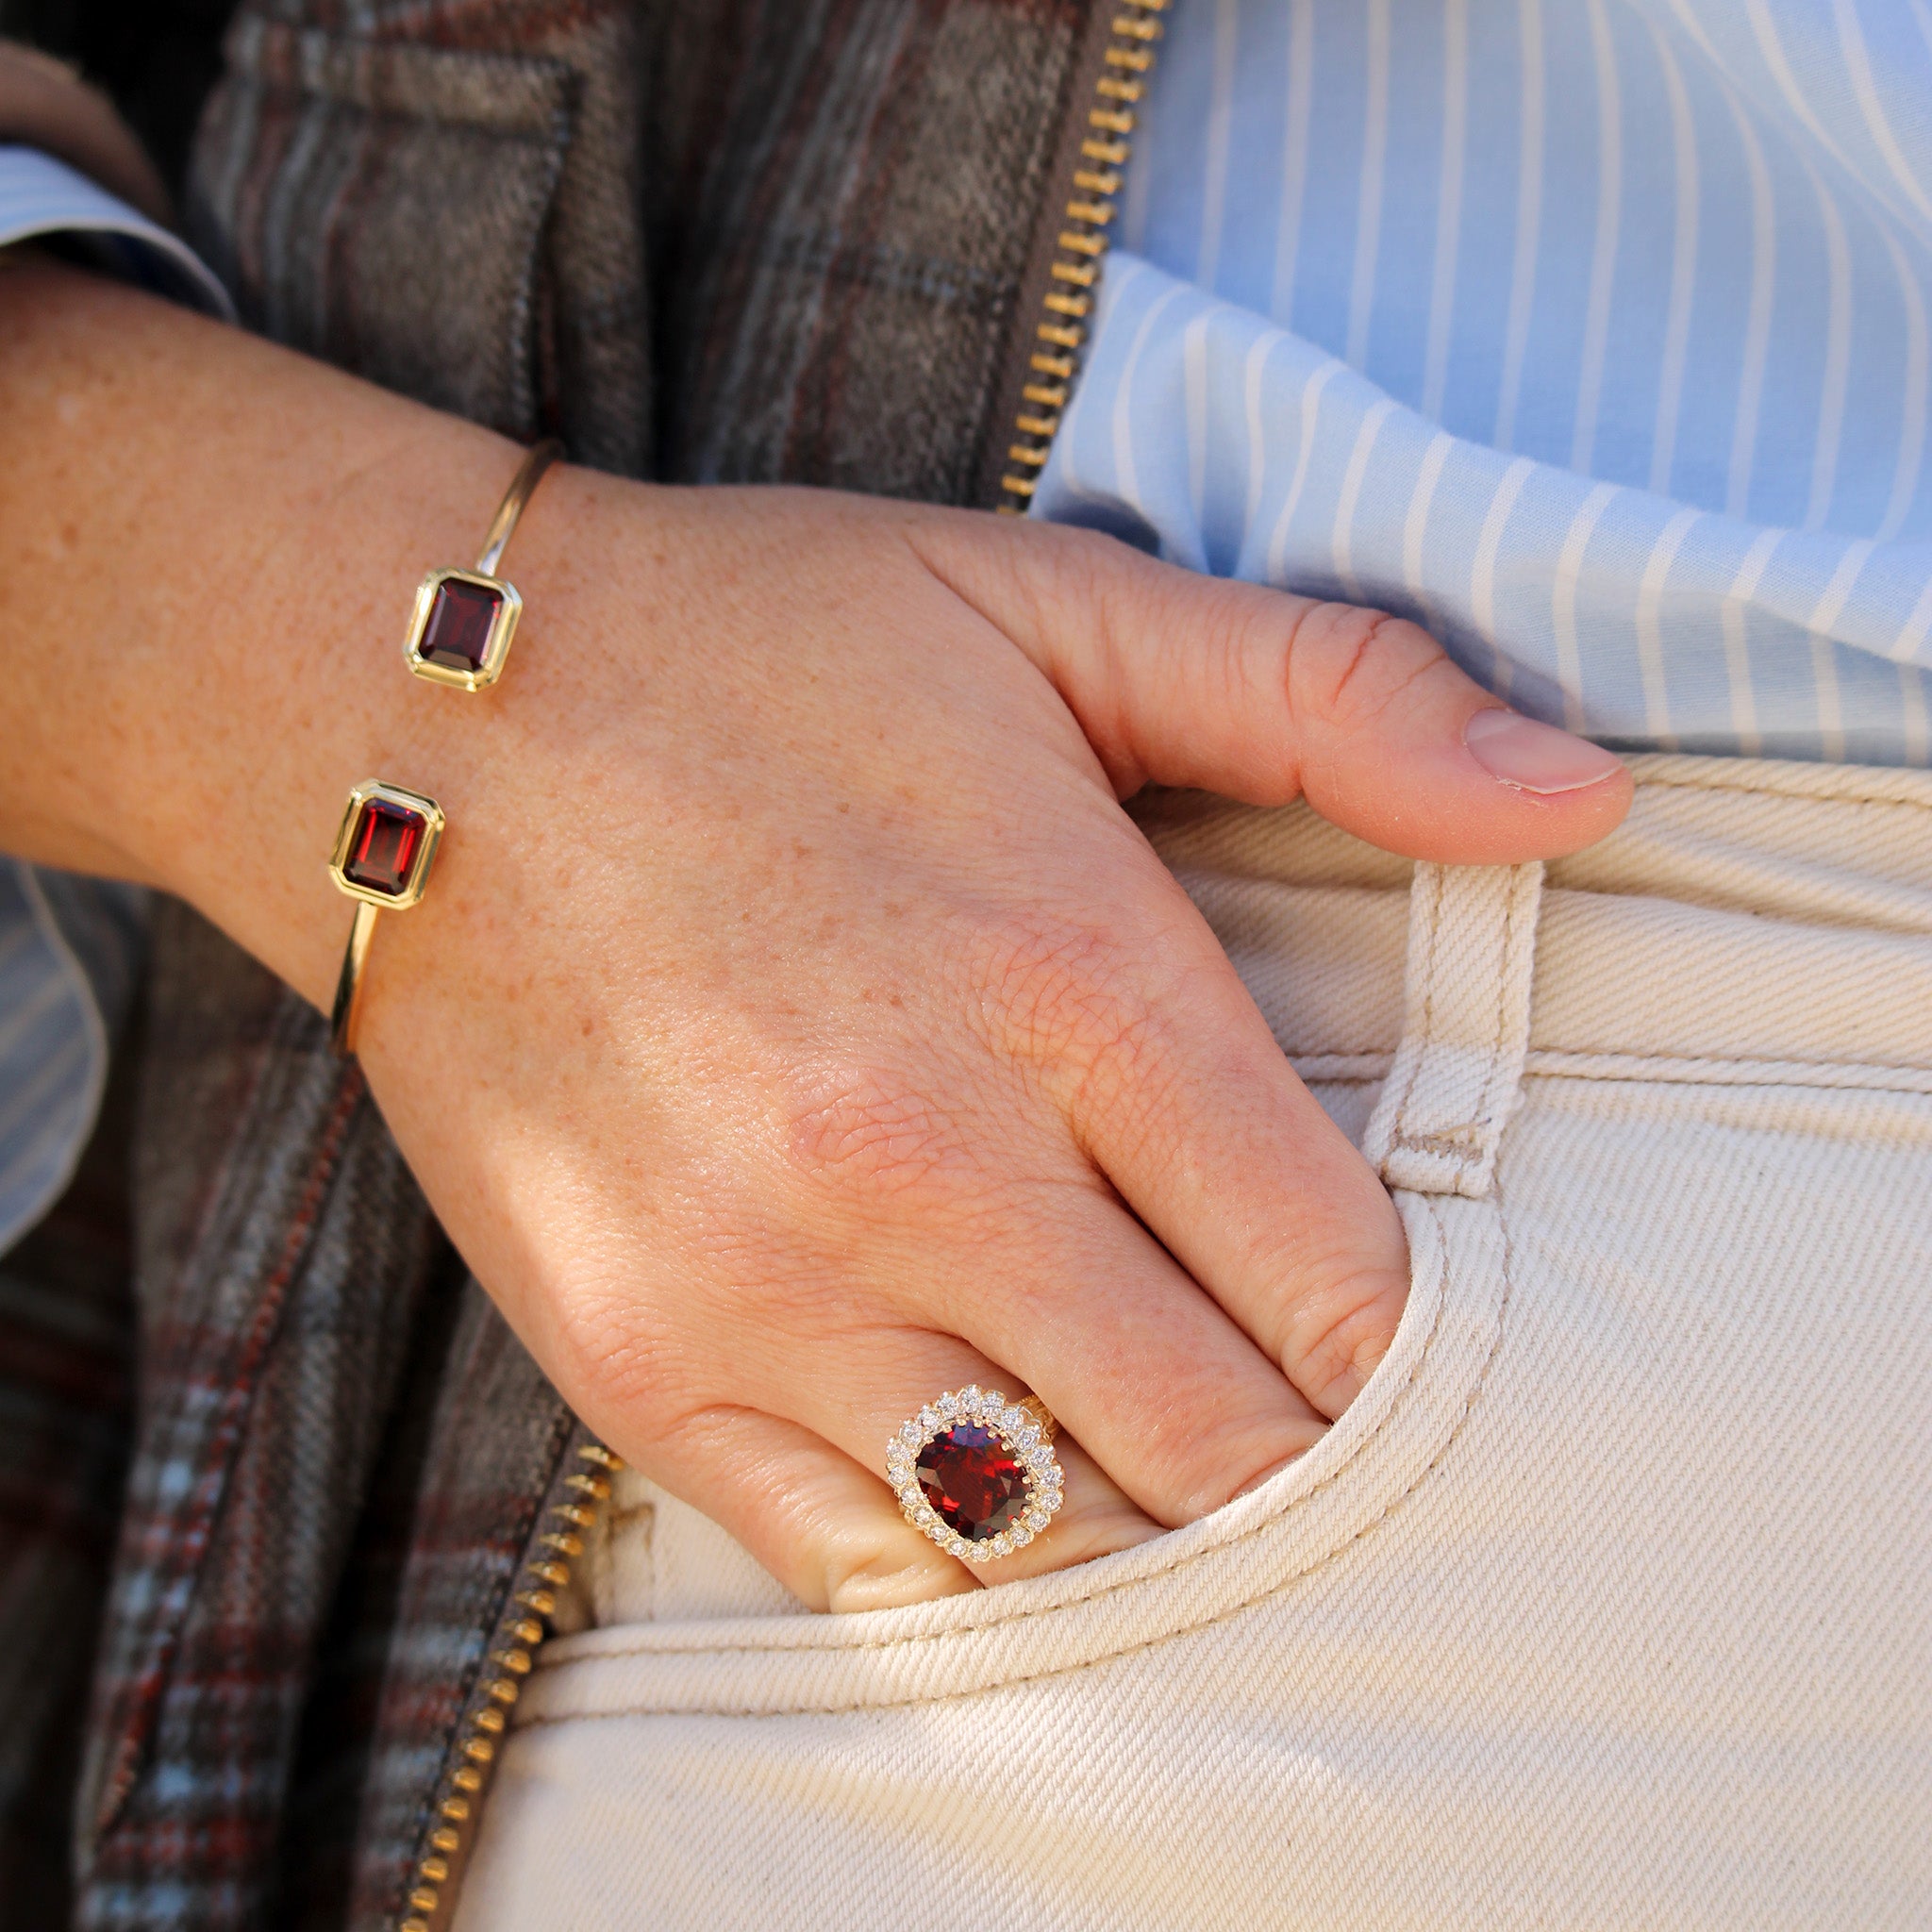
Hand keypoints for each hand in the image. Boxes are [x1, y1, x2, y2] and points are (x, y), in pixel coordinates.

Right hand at [0, 263, 1629, 1609]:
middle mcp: (920, 1159)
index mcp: (1065, 975)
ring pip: (1055, 1543)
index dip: (1406, 1341)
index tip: (1389, 1320)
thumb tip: (1586, 795)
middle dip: (1304, 1452)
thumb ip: (1338, 698)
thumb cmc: (759, 656)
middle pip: (1224, 1445)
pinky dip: (966, 1555)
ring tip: (1159, 1442)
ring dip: (1145, 1519)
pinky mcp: (631, 1358)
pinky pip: (860, 1569)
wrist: (416, 715)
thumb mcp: (1058, 612)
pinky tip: (992, 1463)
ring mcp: (760, 1284)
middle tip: (1299, 1398)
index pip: (1340, 1284)